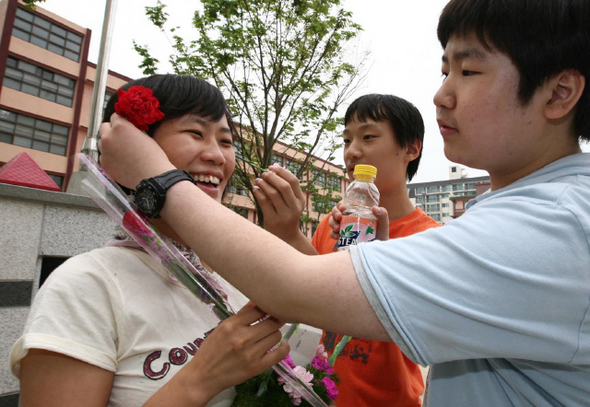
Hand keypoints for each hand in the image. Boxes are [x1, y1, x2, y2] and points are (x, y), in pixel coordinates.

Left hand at [98, 114, 174, 188]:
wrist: (152, 176)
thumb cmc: (153, 156)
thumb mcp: (146, 136)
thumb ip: (133, 129)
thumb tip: (130, 127)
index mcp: (120, 127)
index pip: (115, 116)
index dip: (121, 120)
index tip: (125, 124)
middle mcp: (108, 137)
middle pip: (104, 127)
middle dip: (111, 130)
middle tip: (121, 137)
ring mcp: (104, 152)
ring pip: (102, 142)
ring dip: (109, 143)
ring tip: (120, 150)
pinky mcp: (104, 164)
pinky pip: (103, 156)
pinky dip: (109, 156)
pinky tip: (120, 161)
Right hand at [173, 305, 289, 404]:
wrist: (203, 376)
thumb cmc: (211, 350)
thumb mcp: (222, 327)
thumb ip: (241, 314)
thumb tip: (257, 300)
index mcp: (232, 325)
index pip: (259, 310)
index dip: (267, 308)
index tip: (270, 309)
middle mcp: (243, 338)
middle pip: (272, 322)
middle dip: (276, 320)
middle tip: (275, 320)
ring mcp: (251, 353)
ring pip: (276, 336)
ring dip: (275, 333)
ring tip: (270, 335)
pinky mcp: (257, 367)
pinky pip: (280, 354)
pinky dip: (284, 347)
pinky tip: (282, 344)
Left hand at [253, 165, 305, 241]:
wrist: (286, 238)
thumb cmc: (286, 215)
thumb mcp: (291, 203)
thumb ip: (286, 188)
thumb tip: (276, 166)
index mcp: (300, 201)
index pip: (293, 181)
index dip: (282, 172)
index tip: (272, 167)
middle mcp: (294, 208)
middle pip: (284, 186)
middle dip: (272, 177)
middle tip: (264, 173)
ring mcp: (284, 215)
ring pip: (273, 194)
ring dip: (263, 184)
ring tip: (258, 180)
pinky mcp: (273, 220)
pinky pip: (264, 202)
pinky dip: (258, 193)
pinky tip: (255, 189)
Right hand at [328, 203, 389, 240]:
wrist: (378, 251)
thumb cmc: (381, 236)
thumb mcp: (383, 224)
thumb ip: (383, 214)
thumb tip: (374, 208)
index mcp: (356, 213)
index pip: (345, 205)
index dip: (341, 204)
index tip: (343, 207)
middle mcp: (348, 219)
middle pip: (336, 212)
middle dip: (334, 213)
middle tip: (339, 217)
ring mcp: (343, 229)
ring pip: (332, 222)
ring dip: (332, 223)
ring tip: (337, 228)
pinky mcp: (341, 238)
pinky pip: (333, 234)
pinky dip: (332, 234)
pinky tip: (337, 236)